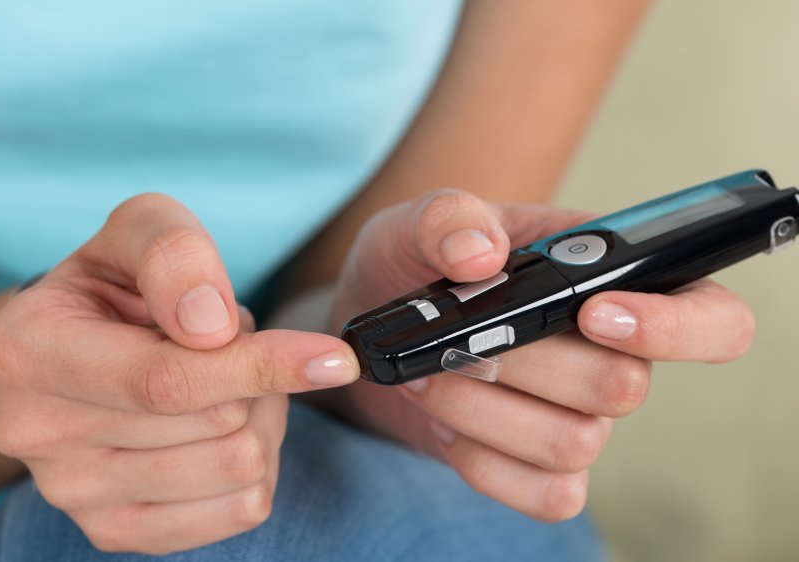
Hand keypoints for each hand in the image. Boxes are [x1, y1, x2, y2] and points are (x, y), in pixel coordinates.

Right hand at [0, 194, 359, 553]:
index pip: (165, 380)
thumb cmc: (112, 285)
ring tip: (223, 384)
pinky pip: (236, 512)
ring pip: (234, 469)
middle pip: (214, 425)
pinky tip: (221, 430)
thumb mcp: (138, 231)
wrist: (68, 349)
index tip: (334, 359)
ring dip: (259, 418)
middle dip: (255, 377)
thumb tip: (213, 327)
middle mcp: (34, 432)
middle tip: (229, 345)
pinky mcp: (112, 531)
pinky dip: (255, 467)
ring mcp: (70, 493)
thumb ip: (172, 253)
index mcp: (25, 352)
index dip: (259, 367)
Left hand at [329, 190, 754, 520]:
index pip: (711, 315)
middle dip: (522, 364)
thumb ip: (448, 217)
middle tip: (453, 341)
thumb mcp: (416, 224)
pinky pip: (548, 493)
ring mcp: (580, 418)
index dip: (676, 325)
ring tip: (430, 375)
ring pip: (575, 444)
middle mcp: (612, 354)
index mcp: (609, 279)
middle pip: (624, 387)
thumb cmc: (410, 268)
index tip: (596, 313)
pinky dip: (484, 462)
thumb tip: (482, 254)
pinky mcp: (543, 469)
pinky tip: (447, 426)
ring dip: (485, 410)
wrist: (374, 338)